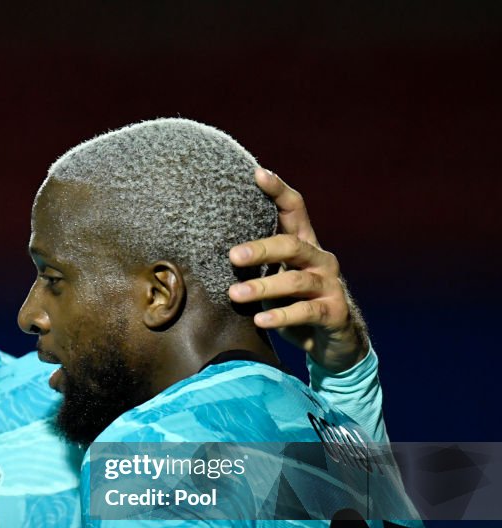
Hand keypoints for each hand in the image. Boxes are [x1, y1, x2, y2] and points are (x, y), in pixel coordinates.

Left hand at [228, 168, 368, 372]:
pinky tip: (260, 320)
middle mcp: (320, 259)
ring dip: (263, 287)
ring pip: (296, 280)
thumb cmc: (294, 303)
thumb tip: (205, 248)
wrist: (335, 341)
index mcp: (304, 244)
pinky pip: (306, 312)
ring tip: (235, 294)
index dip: (278, 190)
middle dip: (261, 249)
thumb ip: (256, 263)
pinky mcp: (334, 313)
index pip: (294, 209)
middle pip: (291, 245)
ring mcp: (329, 285)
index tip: (256, 174)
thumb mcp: (276, 278)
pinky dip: (281, 316)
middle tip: (232, 256)